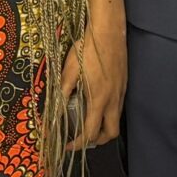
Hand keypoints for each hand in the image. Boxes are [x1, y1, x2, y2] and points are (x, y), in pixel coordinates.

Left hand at [58, 16, 127, 151]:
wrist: (108, 31)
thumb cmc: (88, 49)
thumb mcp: (70, 71)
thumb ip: (63, 93)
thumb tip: (53, 112)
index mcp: (99, 100)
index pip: (91, 133)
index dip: (78, 144)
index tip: (67, 146)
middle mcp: (113, 100)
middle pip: (111, 133)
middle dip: (97, 141)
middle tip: (82, 138)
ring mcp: (121, 92)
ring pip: (116, 120)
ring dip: (103, 128)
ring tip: (88, 122)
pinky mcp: (123, 84)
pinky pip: (118, 107)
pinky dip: (108, 114)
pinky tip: (97, 103)